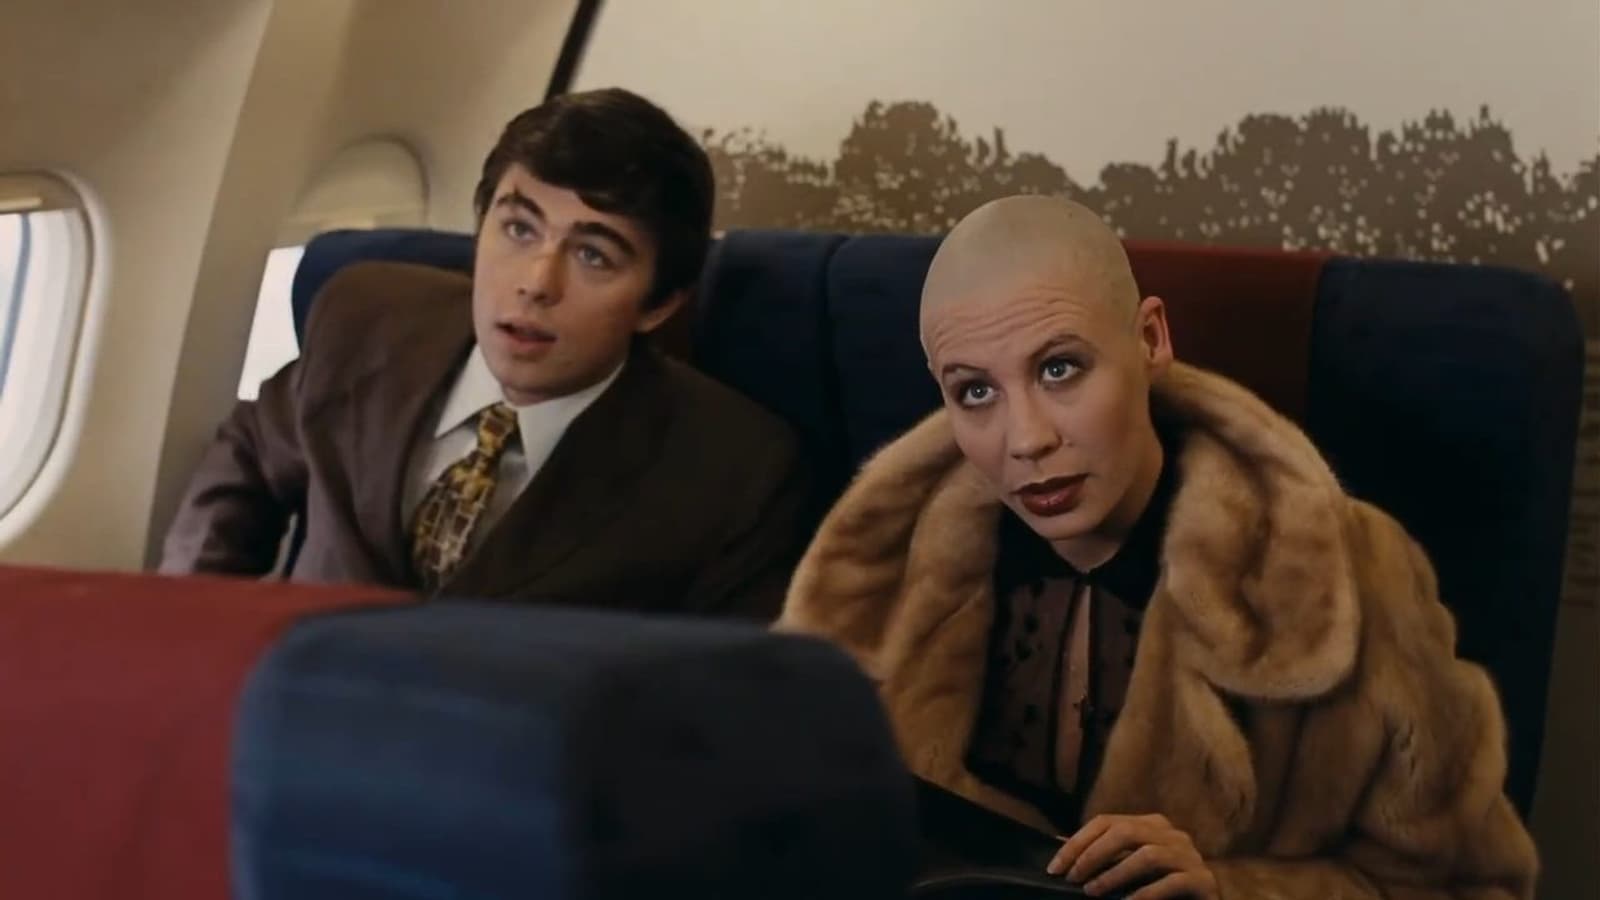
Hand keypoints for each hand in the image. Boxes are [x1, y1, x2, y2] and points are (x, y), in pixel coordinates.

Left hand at [1046, 813, 1217, 898]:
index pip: (1106, 822)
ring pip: (1147, 855)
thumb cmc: (1162, 887)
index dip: (1077, 842)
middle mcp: (1172, 834)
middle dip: (1092, 855)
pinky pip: (1171, 882)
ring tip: (1092, 892)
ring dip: (1114, 874)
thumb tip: (1061, 845)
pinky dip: (1145, 894)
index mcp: (1152, 825)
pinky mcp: (1203, 880)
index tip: (1055, 867)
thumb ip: (1104, 855)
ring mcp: (1190, 855)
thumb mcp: (1129, 867)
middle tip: (1072, 878)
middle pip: (1125, 832)